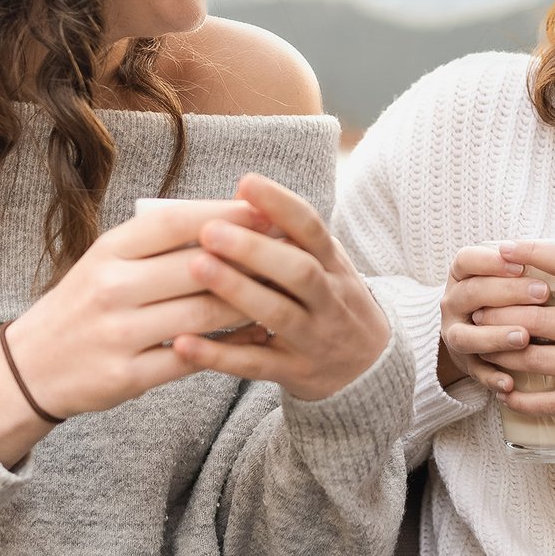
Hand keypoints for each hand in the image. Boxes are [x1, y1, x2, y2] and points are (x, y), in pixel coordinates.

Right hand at [0, 198, 274, 464]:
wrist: (30, 367)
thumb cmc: (85, 302)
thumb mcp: (108, 260)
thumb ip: (159, 241)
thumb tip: (232, 216)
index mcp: (109, 250)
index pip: (176, 222)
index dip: (227, 215)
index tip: (268, 212)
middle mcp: (112, 288)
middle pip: (197, 268)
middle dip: (250, 260)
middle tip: (290, 253)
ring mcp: (118, 334)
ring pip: (202, 314)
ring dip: (248, 303)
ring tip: (282, 292)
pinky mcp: (127, 376)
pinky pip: (193, 358)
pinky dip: (231, 345)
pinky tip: (256, 333)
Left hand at [170, 173, 391, 400]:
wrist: (371, 369)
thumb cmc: (331, 301)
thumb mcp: (327, 265)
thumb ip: (291, 237)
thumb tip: (237, 196)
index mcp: (334, 265)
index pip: (312, 228)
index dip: (281, 204)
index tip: (246, 182)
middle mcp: (330, 300)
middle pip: (299, 271)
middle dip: (255, 249)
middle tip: (210, 230)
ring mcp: (314, 338)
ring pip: (278, 314)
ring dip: (237, 291)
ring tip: (198, 267)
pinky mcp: (294, 373)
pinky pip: (255, 364)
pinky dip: (219, 355)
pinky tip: (184, 343)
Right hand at [439, 243, 539, 389]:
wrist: (472, 334)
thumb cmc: (501, 297)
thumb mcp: (504, 276)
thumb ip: (530, 267)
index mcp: (461, 276)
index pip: (466, 260)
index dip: (491, 261)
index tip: (520, 263)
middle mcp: (452, 303)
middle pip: (471, 294)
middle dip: (507, 292)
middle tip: (543, 292)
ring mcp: (455, 335)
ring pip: (466, 336)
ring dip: (495, 336)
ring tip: (524, 338)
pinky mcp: (465, 364)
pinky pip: (475, 373)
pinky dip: (491, 378)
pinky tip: (510, 383)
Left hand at [444, 240, 554, 414]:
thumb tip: (541, 255)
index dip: (535, 253)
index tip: (506, 249)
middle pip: (541, 319)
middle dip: (500, 314)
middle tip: (478, 311)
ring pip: (538, 360)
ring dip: (502, 354)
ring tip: (483, 347)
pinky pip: (553, 401)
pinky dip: (523, 398)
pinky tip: (504, 391)